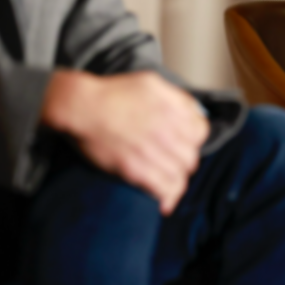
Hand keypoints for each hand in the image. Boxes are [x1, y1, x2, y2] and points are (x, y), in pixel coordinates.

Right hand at [41, 70, 208, 213]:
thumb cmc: (113, 92)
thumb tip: (192, 111)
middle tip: (175, 164)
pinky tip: (165, 202)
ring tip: (171, 184)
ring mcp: (151, 150)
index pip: (201, 131)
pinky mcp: (135, 167)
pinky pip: (162, 188)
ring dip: (177, 181)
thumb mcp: (152, 83)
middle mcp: (166, 130)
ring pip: (179, 175)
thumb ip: (176, 97)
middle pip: (191, 156)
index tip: (186, 143)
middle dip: (185, 161)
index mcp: (172, 109)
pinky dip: (167, 196)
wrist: (83, 106)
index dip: (194, 139)